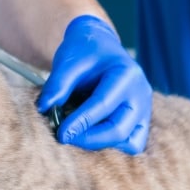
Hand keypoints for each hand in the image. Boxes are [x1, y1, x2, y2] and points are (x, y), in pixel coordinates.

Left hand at [37, 15, 151, 153]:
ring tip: (78, 133)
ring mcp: (144, 108)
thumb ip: (57, 85)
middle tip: (64, 137)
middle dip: (89, 139)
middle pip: (119, 129)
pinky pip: (133, 143)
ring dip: (102, 144)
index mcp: (125, 74)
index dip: (80, 122)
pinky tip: (92, 135)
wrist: (99, 44)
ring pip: (130, 142)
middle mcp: (140, 93)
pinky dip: (113, 145)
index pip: (103, 105)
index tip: (61, 134)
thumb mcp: (67, 61)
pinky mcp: (141, 120)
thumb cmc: (83, 51)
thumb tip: (44, 109)